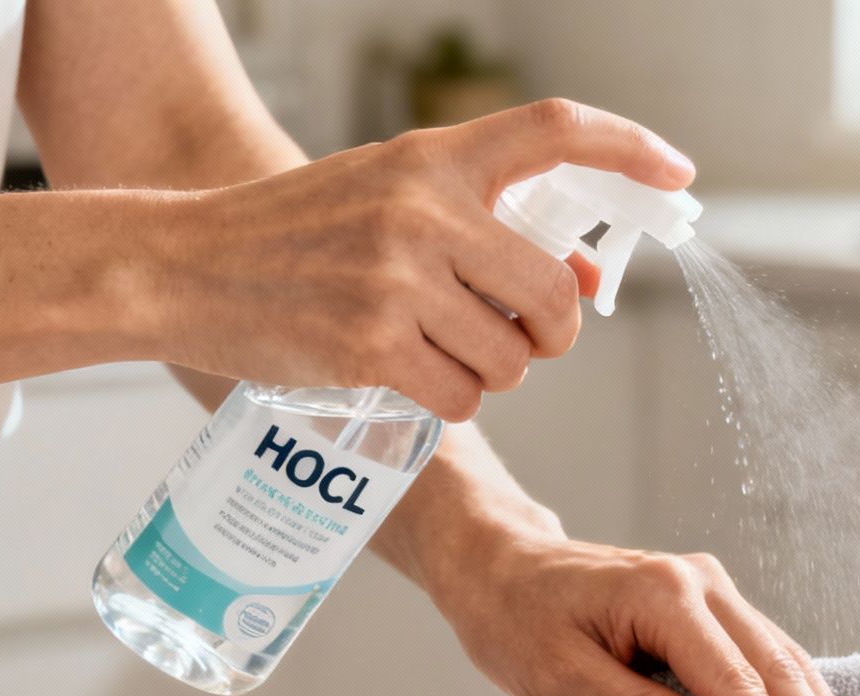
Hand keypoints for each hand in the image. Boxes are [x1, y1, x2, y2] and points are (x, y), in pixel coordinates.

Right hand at [154, 99, 692, 421]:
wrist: (181, 266)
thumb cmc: (298, 236)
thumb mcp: (391, 203)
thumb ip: (487, 231)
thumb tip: (593, 280)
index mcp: (433, 158)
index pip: (555, 129)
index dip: (630, 147)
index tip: (678, 173)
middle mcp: (422, 209)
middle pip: (554, 293)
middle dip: (552, 335)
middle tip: (524, 341)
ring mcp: (396, 278)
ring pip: (512, 359)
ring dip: (490, 373)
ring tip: (432, 348)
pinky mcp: (371, 345)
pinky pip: (463, 398)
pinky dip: (448, 402)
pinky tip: (405, 376)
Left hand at [430, 520, 859, 695]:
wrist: (501, 564)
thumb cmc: (517, 617)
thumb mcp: (561, 675)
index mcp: (665, 596)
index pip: (737, 683)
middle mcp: (703, 584)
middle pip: (781, 670)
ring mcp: (714, 590)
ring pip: (788, 662)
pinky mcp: (715, 605)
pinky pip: (772, 656)